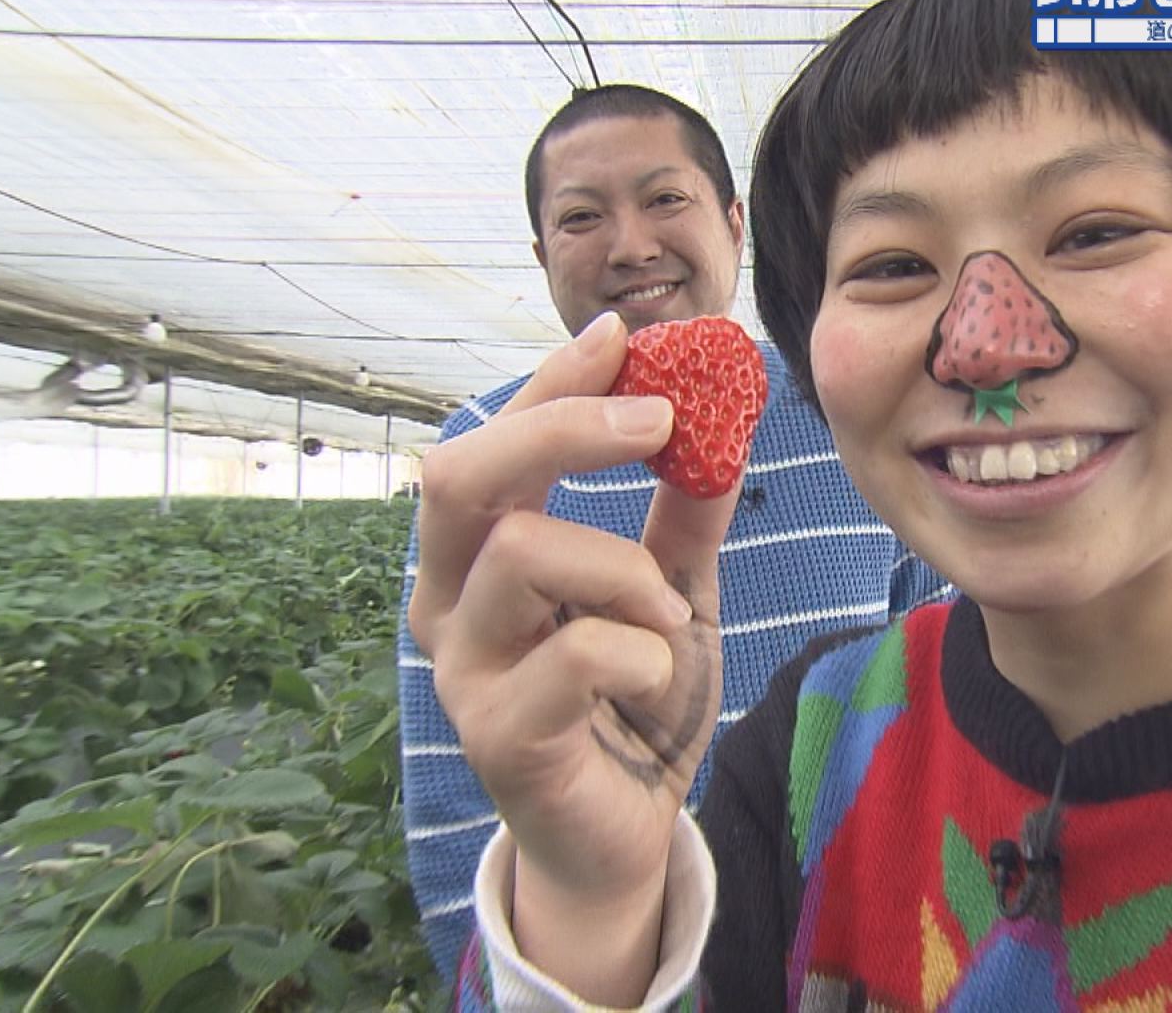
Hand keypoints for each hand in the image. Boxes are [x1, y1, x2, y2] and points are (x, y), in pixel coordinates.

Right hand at [408, 312, 733, 1000]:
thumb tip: (722, 409)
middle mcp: (449, 602)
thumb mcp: (670, 591)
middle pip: (461, 474)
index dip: (552, 382)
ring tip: (668, 612)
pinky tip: (656, 677)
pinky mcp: (496, 733)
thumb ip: (684, 511)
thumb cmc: (631, 703)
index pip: (493, 440)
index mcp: (481, 555)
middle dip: (562, 426)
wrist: (625, 834)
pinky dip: (641, 650)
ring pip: (520, 552)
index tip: (627, 335)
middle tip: (659, 420)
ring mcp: (463, 668)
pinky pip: (573, 654)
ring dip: (622, 567)